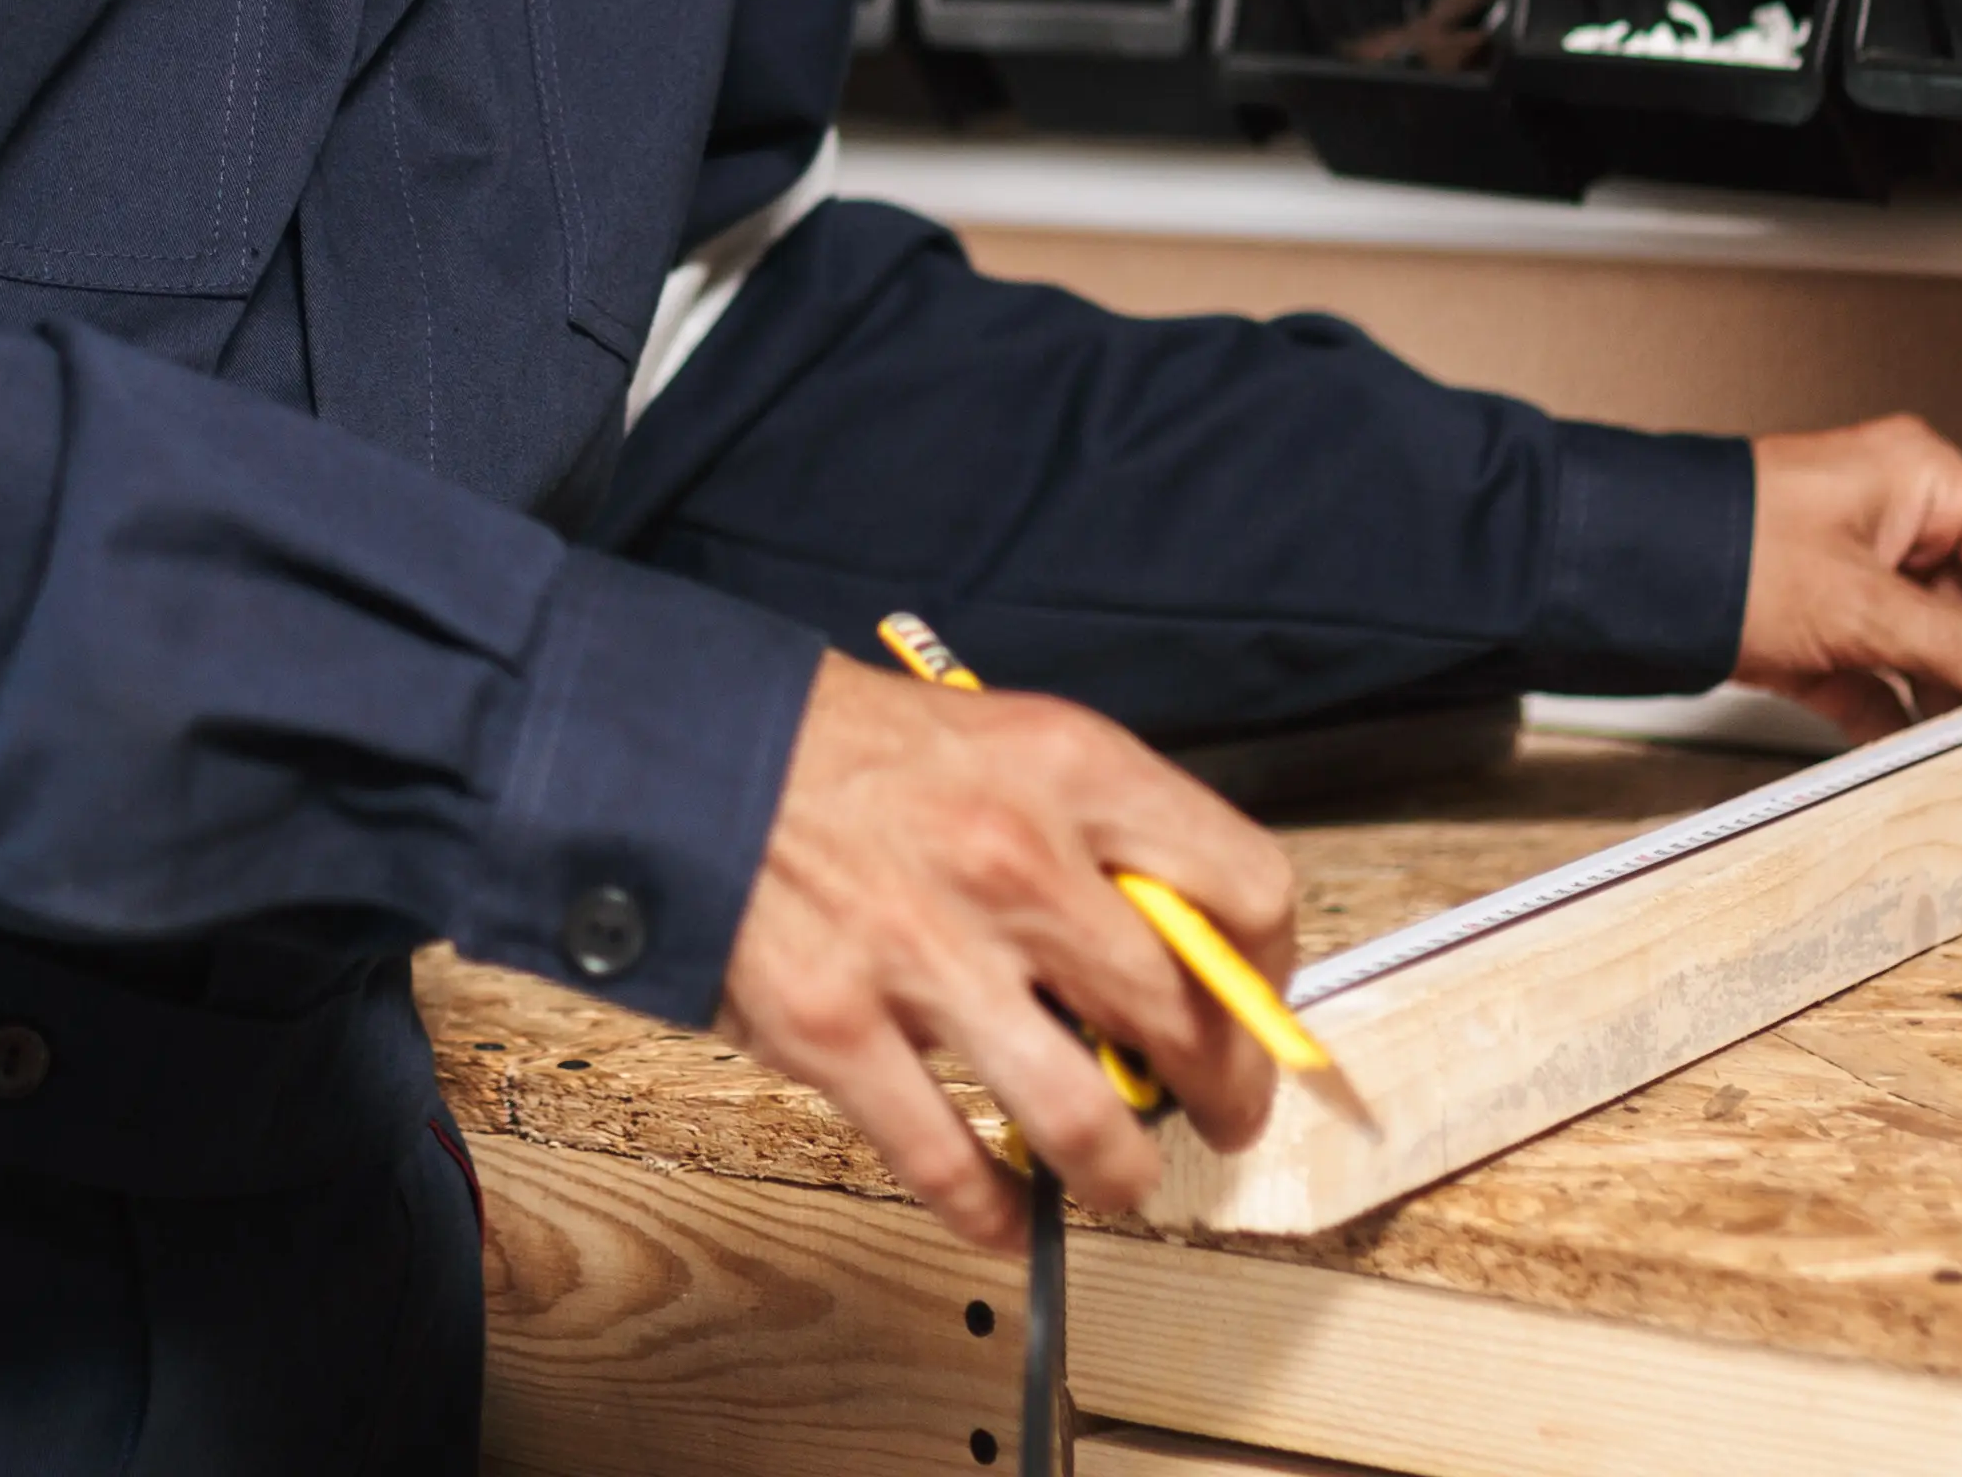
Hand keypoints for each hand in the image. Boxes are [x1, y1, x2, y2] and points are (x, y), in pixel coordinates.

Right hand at [711, 656, 1300, 1250]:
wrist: (693, 748)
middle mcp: (1015, 861)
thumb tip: (1183, 954)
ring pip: (1085, 1119)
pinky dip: (996, 1214)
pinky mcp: (836, 1027)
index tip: (1254, 1011)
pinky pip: (950, 1164)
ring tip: (1122, 1178)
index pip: (1247, 889)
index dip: (1269, 976)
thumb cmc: (855, 751)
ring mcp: (924, 952)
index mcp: (1073, 770)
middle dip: (1219, 1097)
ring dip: (1122, 1172)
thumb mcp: (1009, 745)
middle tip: (1214, 1118)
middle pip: (1181, 1022)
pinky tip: (1010, 1217)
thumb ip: (1099, 834)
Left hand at [1736, 416, 1961, 739]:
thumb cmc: (1723, 551)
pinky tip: (1901, 755)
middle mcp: (1899, 519)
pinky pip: (1883, 675)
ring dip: (1951, 701)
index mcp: (1922, 481)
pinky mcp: (1822, 625)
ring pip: (1939, 646)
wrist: (1612, 574)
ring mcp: (1860, 572)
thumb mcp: (1861, 606)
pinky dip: (1894, 715)